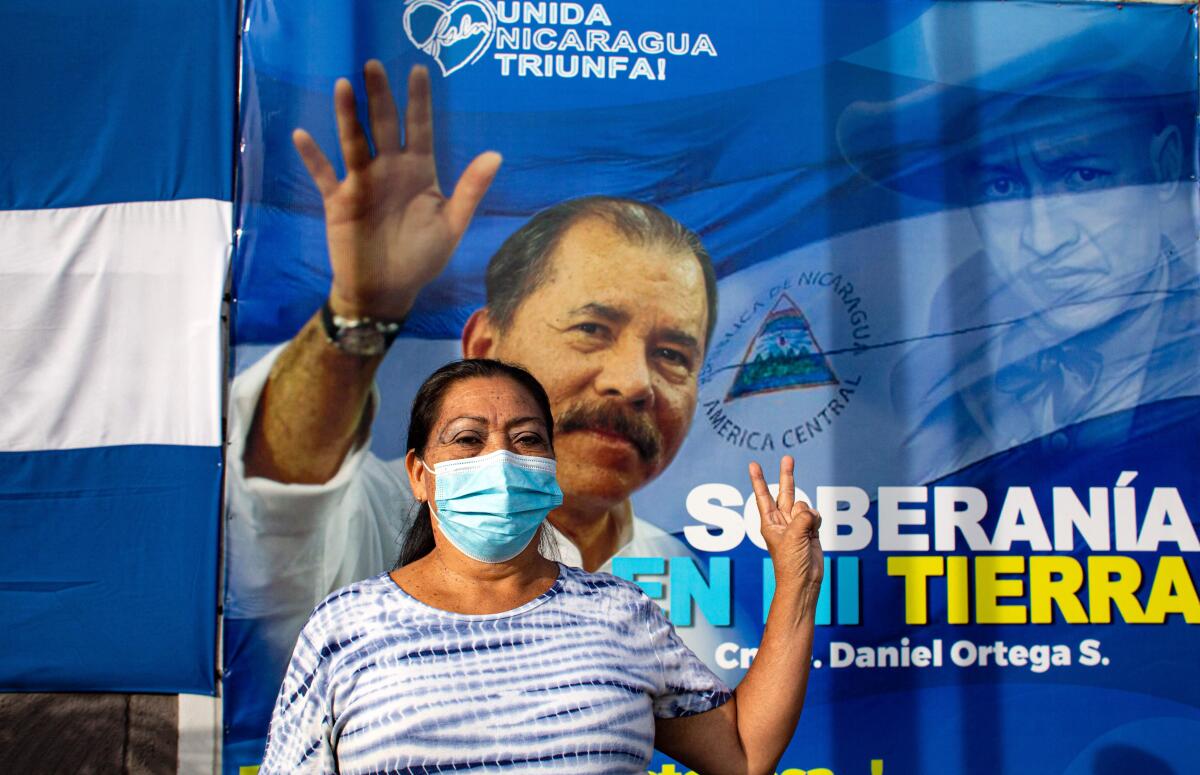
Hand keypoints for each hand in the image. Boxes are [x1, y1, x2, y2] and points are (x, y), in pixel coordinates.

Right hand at [292, 60, 501, 319]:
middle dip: (380, 97)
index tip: (418, 70)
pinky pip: (324, 175)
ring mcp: (362, 183)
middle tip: (374, 65)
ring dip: (348, 116)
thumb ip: (471, 189)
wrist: (387, 291)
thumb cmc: (422, 258)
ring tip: (343, 86)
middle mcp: (389, 170)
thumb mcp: (452, 225)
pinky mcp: (339, 201)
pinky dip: (313, 158)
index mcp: (419, 172)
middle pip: (384, 126)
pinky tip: (302, 135)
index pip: (420, 128)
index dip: (419, 101)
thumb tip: (497, 154)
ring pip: (353, 142)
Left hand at [748, 455, 823, 591]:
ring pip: (804, 506)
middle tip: (788, 458)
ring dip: (808, 516)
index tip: (753, 464)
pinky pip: (815, 516)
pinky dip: (817, 522)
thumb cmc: (791, 563)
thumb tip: (810, 511)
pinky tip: (814, 534)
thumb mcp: (793, 537)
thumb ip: (802, 518)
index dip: (758, 479)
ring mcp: (796, 524)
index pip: (763, 495)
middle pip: (786, 492)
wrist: (804, 580)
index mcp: (769, 522)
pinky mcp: (809, 530)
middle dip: (787, 475)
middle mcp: (782, 520)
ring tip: (806, 533)